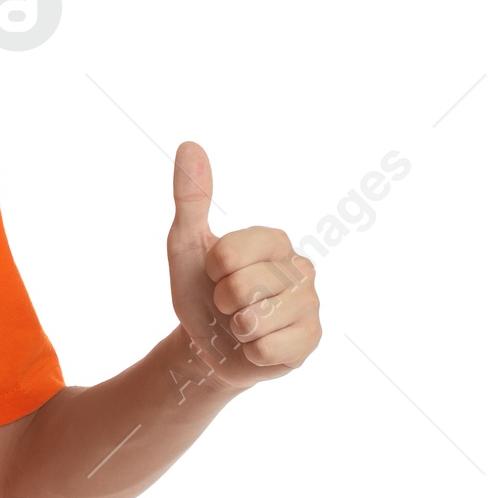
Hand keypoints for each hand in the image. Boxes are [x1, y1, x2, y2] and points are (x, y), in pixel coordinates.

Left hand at [166, 140, 321, 394]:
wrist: (207, 345)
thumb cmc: (200, 291)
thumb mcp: (186, 244)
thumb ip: (192, 197)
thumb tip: (189, 145)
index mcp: (273, 240)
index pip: (229, 254)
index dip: (211, 271)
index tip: (215, 274)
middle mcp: (301, 267)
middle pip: (241, 288)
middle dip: (221, 303)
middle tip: (227, 304)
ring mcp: (310, 304)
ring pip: (255, 320)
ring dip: (235, 329)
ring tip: (242, 324)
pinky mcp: (311, 340)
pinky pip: (269, 349)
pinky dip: (250, 352)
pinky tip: (257, 345)